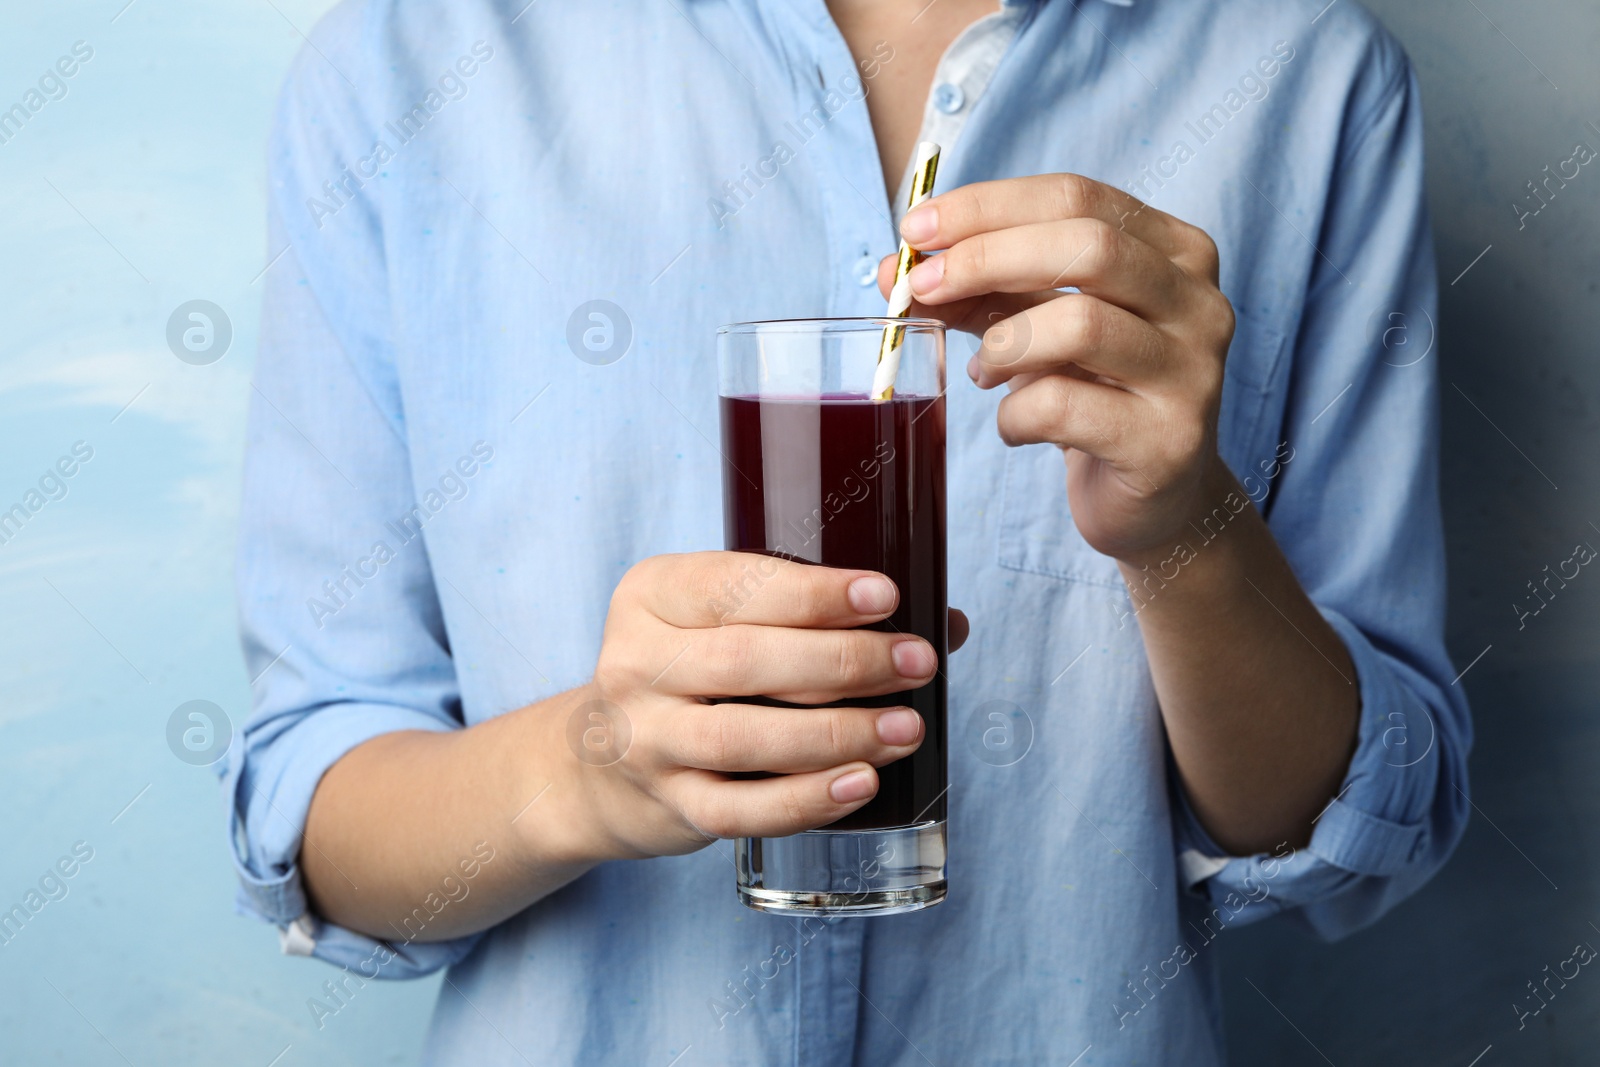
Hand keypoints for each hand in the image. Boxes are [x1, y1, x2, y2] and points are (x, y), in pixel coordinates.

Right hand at [566, 552, 967, 859]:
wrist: (600, 761)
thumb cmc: (697, 670)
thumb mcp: (726, 619)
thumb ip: (817, 614)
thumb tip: (949, 623)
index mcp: (652, 594)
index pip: (733, 586)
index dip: (813, 594)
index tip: (886, 597)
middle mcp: (636, 663)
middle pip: (746, 660)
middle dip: (845, 661)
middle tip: (918, 663)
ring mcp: (646, 740)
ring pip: (744, 738)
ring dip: (836, 734)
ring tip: (905, 729)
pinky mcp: (668, 805)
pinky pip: (739, 810)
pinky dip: (805, 801)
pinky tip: (860, 785)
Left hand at [879, 173, 1235, 562]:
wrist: (1153, 497)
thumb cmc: (1092, 393)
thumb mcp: (1035, 325)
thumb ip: (976, 288)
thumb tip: (893, 266)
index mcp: (1174, 252)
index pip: (1076, 196)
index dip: (987, 207)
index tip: (917, 230)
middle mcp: (1198, 304)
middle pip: (1089, 246)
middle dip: (986, 258)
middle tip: (921, 286)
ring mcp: (1192, 375)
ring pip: (1081, 325)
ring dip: (1003, 343)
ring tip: (983, 369)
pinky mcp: (1167, 443)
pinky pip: (1065, 408)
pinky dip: (1014, 414)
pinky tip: (1014, 425)